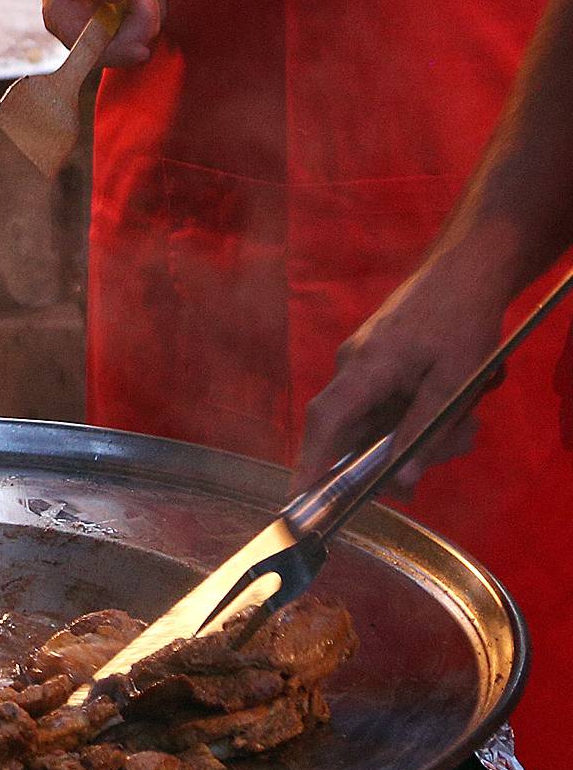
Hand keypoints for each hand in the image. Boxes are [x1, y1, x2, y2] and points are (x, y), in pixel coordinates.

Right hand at [38, 0, 163, 66]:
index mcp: (65, 22)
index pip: (93, 52)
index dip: (119, 54)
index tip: (141, 48)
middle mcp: (87, 32)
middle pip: (127, 44)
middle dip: (142, 10)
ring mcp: (110, 27)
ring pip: (147, 31)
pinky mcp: (128, 19)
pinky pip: (154, 19)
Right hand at [294, 253, 501, 488]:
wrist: (465, 270)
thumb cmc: (461, 323)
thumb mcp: (453, 385)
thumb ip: (424, 434)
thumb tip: (401, 483)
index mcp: (365, 368)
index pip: (325, 422)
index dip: (309, 462)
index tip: (299, 499)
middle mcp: (352, 365)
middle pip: (357, 430)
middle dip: (399, 453)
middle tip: (457, 440)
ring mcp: (363, 361)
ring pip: (378, 419)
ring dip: (420, 431)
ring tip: (470, 416)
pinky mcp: (377, 359)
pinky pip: (386, 402)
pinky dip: (417, 414)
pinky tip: (459, 402)